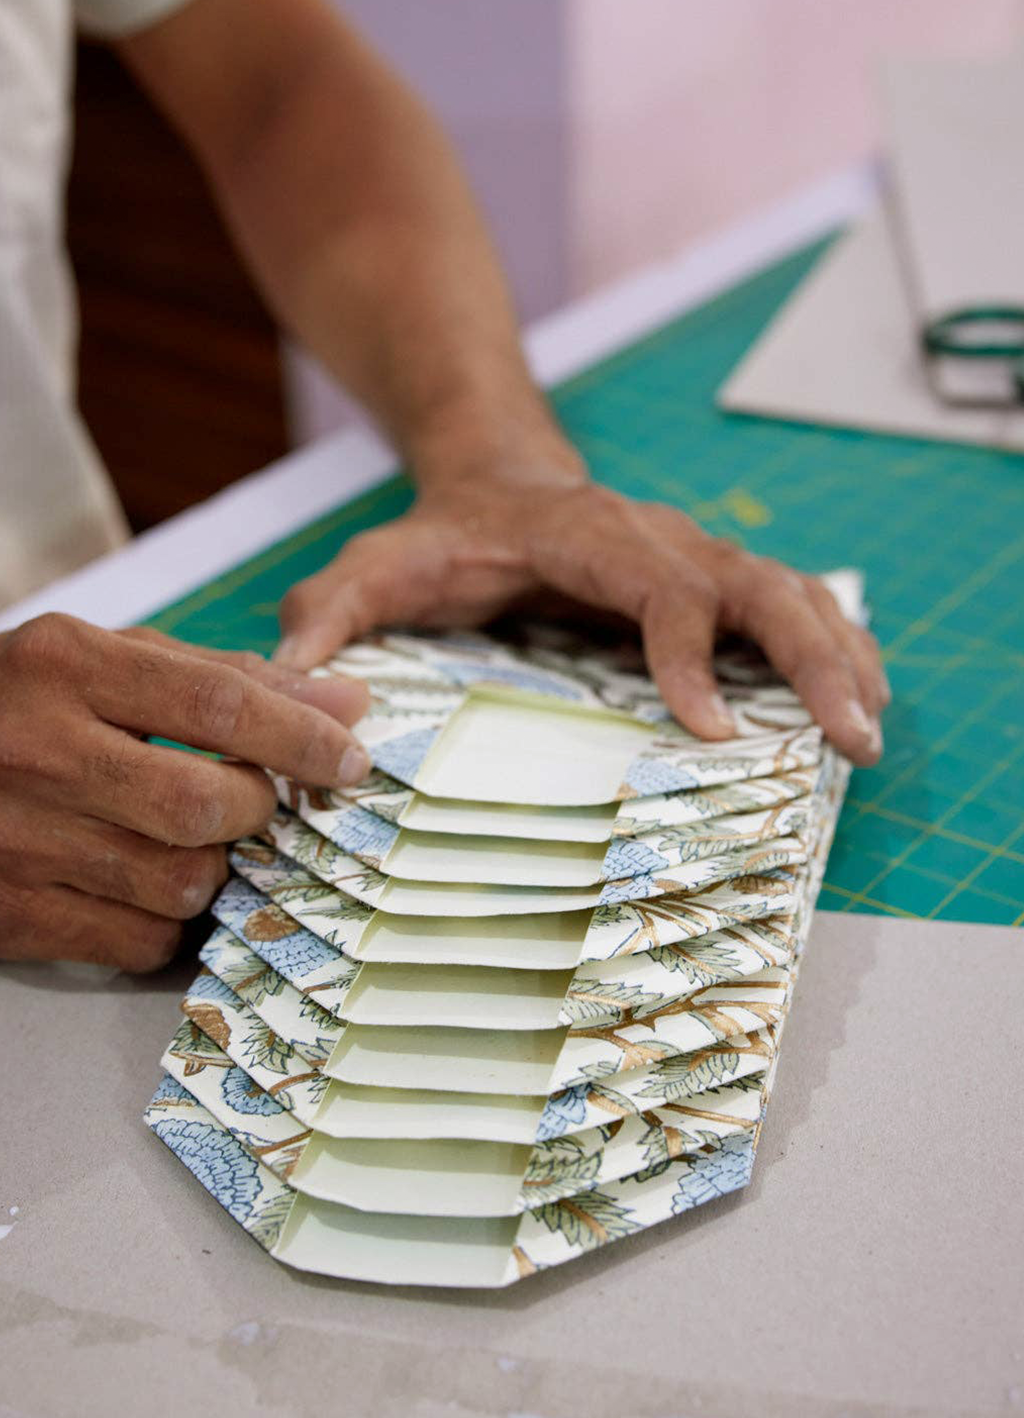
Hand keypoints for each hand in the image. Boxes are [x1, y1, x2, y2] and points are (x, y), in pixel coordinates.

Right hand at [0, 615, 369, 969]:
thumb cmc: (23, 705)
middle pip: (205, 805)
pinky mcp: (9, 914)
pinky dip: (166, 922)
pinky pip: (140, 942)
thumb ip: (227, 676)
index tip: (350, 757)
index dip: (302, 737)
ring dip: (212, 869)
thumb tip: (346, 704)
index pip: (218, 702)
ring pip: (181, 884)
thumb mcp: (108, 659)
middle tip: (250, 798)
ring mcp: (17, 840)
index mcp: (67, 665)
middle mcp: (38, 751)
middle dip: (254, 808)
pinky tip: (140, 882)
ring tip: (181, 837)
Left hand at [276, 463, 888, 764]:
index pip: (660, 584)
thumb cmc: (441, 534)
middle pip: (757, 586)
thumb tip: (293, 682)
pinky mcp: (713, 581)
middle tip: (848, 738)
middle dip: (809, 660)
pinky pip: (792, 606)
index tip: (708, 730)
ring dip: (840, 658)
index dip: (689, 652)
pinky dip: (835, 647)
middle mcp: (660, 540)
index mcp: (588, 535)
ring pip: (792, 593)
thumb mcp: (373, 564)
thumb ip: (329, 614)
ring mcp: (696, 556)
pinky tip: (864, 699)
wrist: (493, 475)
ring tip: (871, 734)